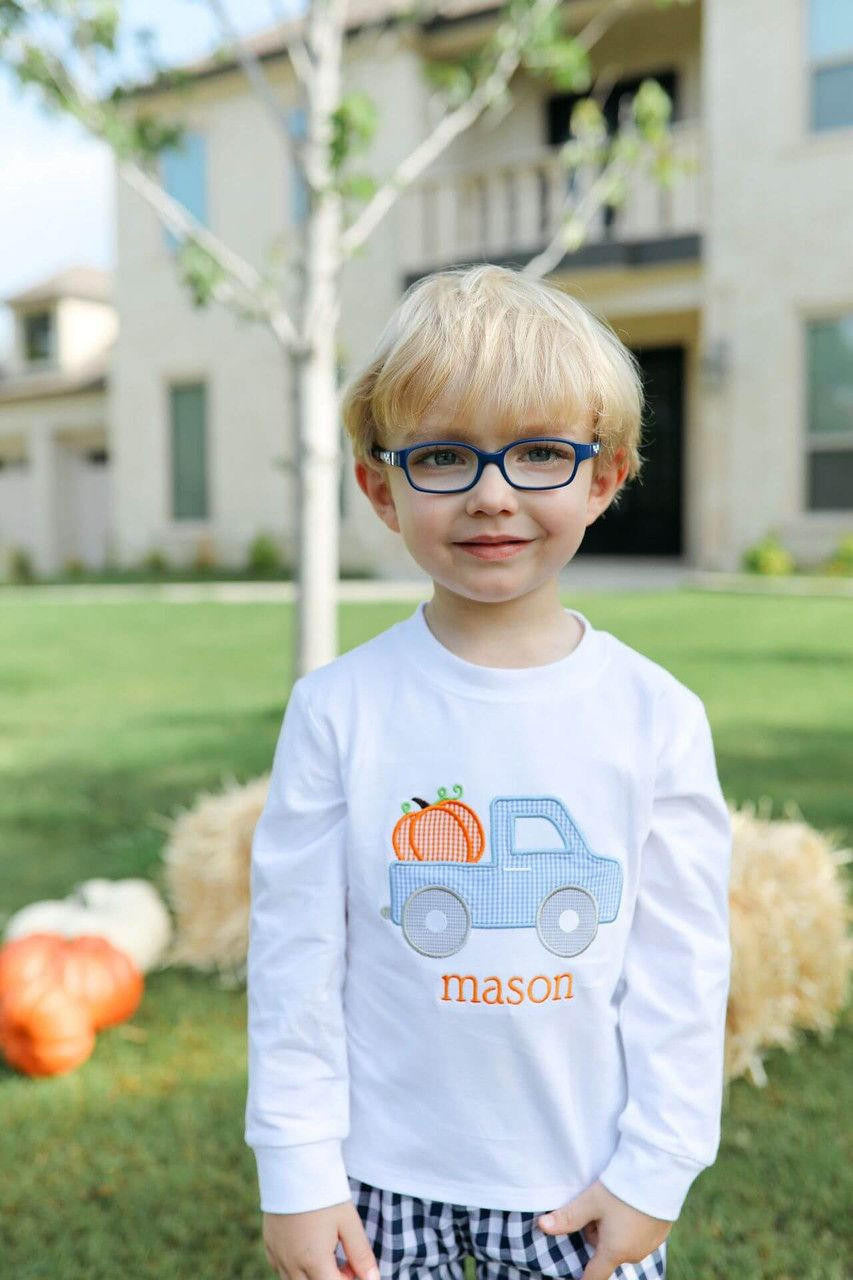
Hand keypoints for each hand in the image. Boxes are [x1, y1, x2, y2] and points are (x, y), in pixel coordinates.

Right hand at [262, 1201, 380, 1279]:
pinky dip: (296, 1268)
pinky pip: (281, 1270)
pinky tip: (308, 1248)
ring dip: (314, 1275)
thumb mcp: (348, 1222)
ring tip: (328, 1252)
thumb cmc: (325, 1193)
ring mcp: (278, 1255)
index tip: (356, 1267)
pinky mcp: (269, 1245)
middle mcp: (292, 1264)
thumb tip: (374, 1279)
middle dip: (332, 1279)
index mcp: (314, 1261)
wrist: (294, 1165)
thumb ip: (361, 1255)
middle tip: (345, 1262)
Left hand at [537, 1180, 671, 1279]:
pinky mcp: (660, 1235)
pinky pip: (638, 1236)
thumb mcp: (590, 1201)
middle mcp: (633, 1255)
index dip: (582, 1279)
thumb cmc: (623, 1189)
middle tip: (599, 1208)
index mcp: (614, 1252)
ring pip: (622, 1243)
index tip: (578, 1279)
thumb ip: (567, 1217)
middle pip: (606, 1252)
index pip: (594, 1276)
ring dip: (615, 1229)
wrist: (660, 1175)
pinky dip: (631, 1224)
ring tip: (617, 1202)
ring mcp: (650, 1246)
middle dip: (598, 1234)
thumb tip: (541, 1226)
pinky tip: (633, 1204)